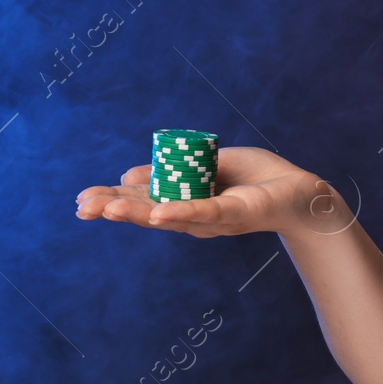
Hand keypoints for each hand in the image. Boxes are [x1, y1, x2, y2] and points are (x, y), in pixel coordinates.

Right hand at [75, 146, 324, 238]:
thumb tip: (128, 174)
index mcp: (185, 201)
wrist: (301, 193)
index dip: (112, 200)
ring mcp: (211, 218)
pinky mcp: (233, 213)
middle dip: (113, 210)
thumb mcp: (208, 165)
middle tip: (81, 209)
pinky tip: (158, 213)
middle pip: (147, 213)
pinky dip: (181, 212)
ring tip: (107, 209)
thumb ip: (172, 170)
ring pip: (168, 215)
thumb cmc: (257, 178)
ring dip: (137, 212)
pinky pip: (203, 212)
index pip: (142, 201)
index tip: (81, 201)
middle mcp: (193, 216)